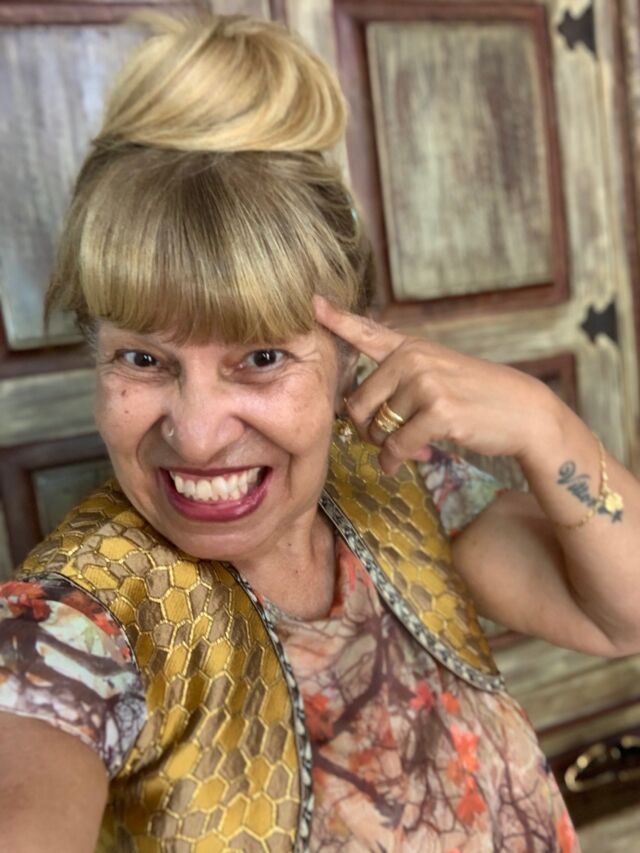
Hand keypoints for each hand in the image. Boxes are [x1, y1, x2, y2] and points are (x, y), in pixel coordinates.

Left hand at [314, 296, 561, 474]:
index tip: (311, 302)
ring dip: (387, 448)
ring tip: (410, 447)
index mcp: (410, 347)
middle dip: (368, 430)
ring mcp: (426, 384)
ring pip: (377, 430)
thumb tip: (355, 409)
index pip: (366, 331)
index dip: (336, 318)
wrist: (524, 412)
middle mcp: (413, 359)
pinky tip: (405, 462)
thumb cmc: (476, 396)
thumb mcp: (438, 370)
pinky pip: (396, 447)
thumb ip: (399, 378)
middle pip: (358, 404)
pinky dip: (395, 462)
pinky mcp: (438, 412)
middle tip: (386, 439)